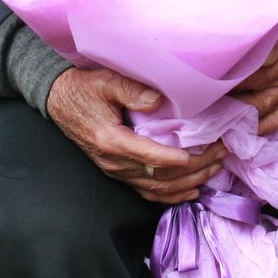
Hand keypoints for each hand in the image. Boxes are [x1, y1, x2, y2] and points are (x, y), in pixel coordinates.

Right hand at [47, 67, 223, 203]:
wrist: (57, 100)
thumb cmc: (83, 89)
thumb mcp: (105, 81)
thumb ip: (132, 90)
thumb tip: (159, 100)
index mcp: (112, 141)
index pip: (152, 158)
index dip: (181, 159)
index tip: (207, 151)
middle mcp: (114, 162)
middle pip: (161, 177)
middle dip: (195, 169)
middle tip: (220, 155)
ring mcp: (115, 171)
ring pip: (156, 189)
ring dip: (188, 184)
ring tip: (213, 171)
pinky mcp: (116, 172)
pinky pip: (146, 192)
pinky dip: (171, 195)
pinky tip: (190, 191)